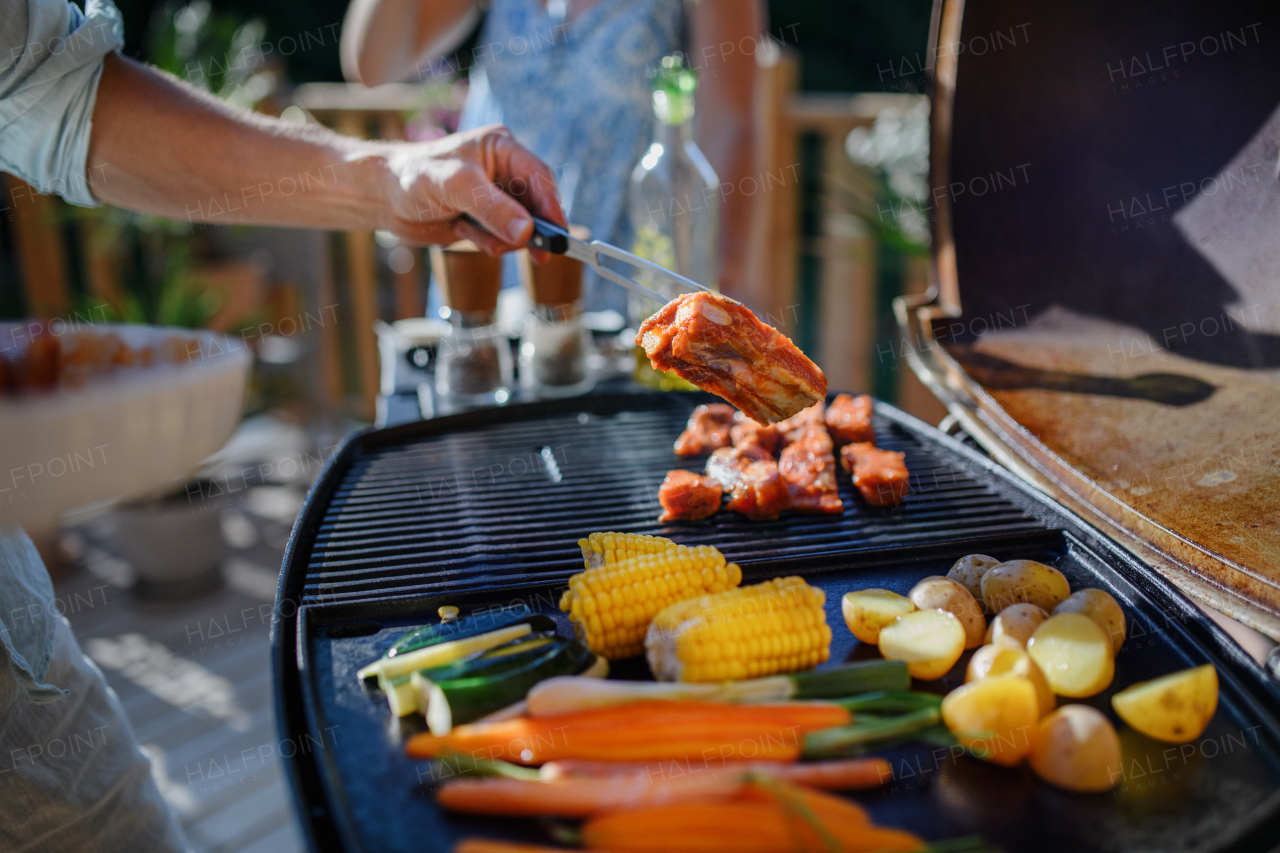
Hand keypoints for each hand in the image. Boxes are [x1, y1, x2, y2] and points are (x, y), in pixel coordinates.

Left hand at [379, 124, 564, 254]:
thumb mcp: (455, 187)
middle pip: (536, 204)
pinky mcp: (485, 220)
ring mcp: (495, 198)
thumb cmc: (413, 176)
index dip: (552, 206)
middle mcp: (502, 171)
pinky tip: (465, 234)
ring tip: (475, 235)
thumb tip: (526, 231)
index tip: (558, 234)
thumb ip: (492, 208)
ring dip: (505, 239)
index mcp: (501, 148)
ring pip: (522, 227)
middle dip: (532, 229)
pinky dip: (490, 244)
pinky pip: (503, 239)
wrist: (382, 197)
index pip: (539, 176)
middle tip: (538, 253)